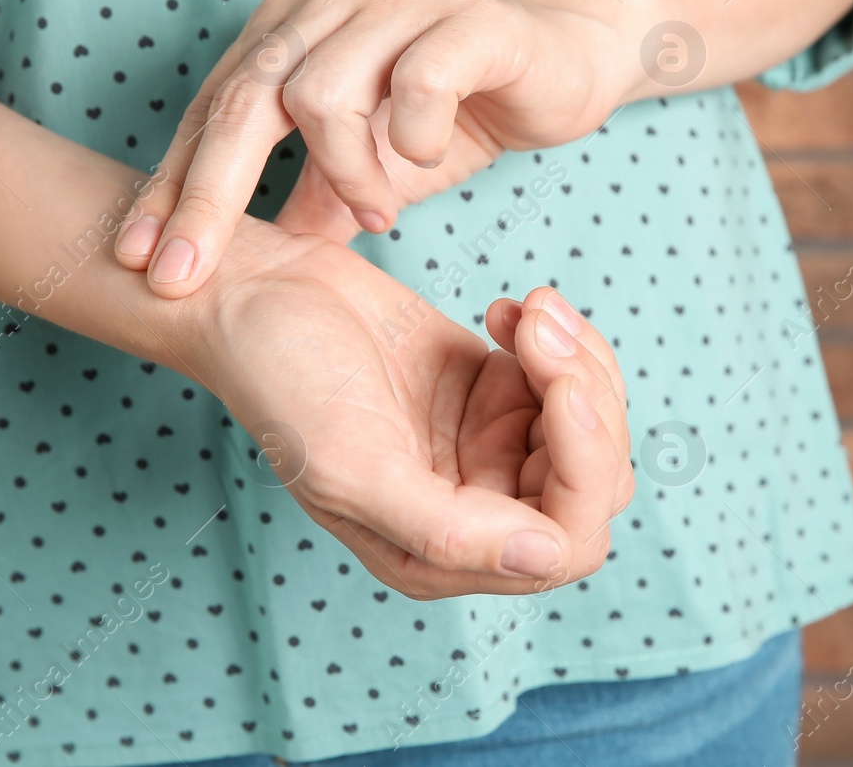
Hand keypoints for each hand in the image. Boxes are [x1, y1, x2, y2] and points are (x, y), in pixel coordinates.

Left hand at [115, 0, 662, 295]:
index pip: (214, 106)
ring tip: (376, 215)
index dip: (173, 184)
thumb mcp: (372, 171)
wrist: (567, 60)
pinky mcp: (467, 15)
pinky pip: (414, 80)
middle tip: (184, 269)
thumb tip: (250, 268)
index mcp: (292, 21)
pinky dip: (406, 138)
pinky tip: (421, 161)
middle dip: (207, 193)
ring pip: (320, 91)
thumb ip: (313, 204)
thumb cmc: (457, 109)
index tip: (139, 258)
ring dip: (339, 173)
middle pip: (245, 97)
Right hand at [171, 218, 633, 597]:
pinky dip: (558, 336)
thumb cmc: (283, 381)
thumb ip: (444, 530)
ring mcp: (489, 446)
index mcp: (438, 552)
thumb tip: (541, 557)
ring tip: (526, 309)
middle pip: (594, 481)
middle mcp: (475, 508)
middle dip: (585, 399)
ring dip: (576, 358)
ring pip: (592, 425)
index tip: (557, 384)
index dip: (583, 467)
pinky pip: (569, 377)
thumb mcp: (351, 466)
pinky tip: (505, 309)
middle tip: (537, 326)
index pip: (564, 541)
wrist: (258, 294)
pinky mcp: (495, 389)